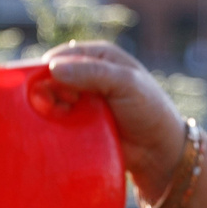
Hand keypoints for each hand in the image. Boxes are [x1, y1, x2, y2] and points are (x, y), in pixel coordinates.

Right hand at [41, 41, 187, 194]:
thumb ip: (92, 73)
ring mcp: (78, 102)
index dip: (51, 70)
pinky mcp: (75, 125)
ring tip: (65, 117)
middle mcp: (84, 76)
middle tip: (67, 105)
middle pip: (49, 78)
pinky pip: (54, 122)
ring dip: (49, 109)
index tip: (60, 89)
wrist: (158, 151)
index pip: (60, 56)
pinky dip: (52, 125)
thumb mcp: (126, 83)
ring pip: (48, 100)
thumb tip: (53, 69)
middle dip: (49, 91)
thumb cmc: (149, 109)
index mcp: (97, 56)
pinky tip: (62, 131)